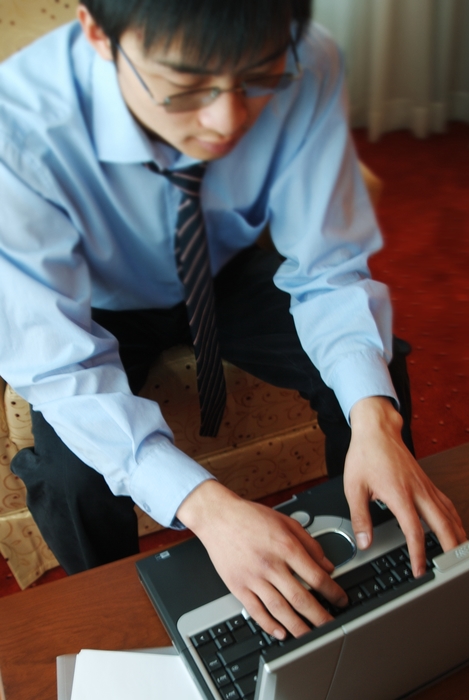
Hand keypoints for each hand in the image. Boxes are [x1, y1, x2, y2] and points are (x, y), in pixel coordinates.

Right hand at [177, 480, 348, 638]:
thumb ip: (309, 543)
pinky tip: (280, 632)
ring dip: (298, 627)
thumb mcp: (286, 522)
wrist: (218, 516)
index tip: (341, 599)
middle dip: (320, 616)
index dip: (333, 591)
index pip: (316, 576)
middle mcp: (270, 564)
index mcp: (285, 546)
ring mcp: (253, 577)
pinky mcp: (237, 585)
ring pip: (279, 609)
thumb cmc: (250, 516)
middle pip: (300, 598)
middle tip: (331, 626)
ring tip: (311, 636)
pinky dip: (269, 625)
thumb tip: (328, 565)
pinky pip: (255, 610)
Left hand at [346, 397, 466, 576]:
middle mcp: (417, 491)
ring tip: (460, 554)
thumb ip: (359, 517)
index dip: (418, 554)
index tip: (419, 570)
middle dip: (450, 548)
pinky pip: (446, 503)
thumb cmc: (365, 456)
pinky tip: (455, 527)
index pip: (414, 531)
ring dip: (456, 534)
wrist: (377, 431)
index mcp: (399, 494)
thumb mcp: (353, 487)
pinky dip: (454, 518)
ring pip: (449, 513)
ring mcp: (425, 486)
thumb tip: (364, 542)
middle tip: (452, 567)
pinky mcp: (427, 482)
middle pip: (442, 524)